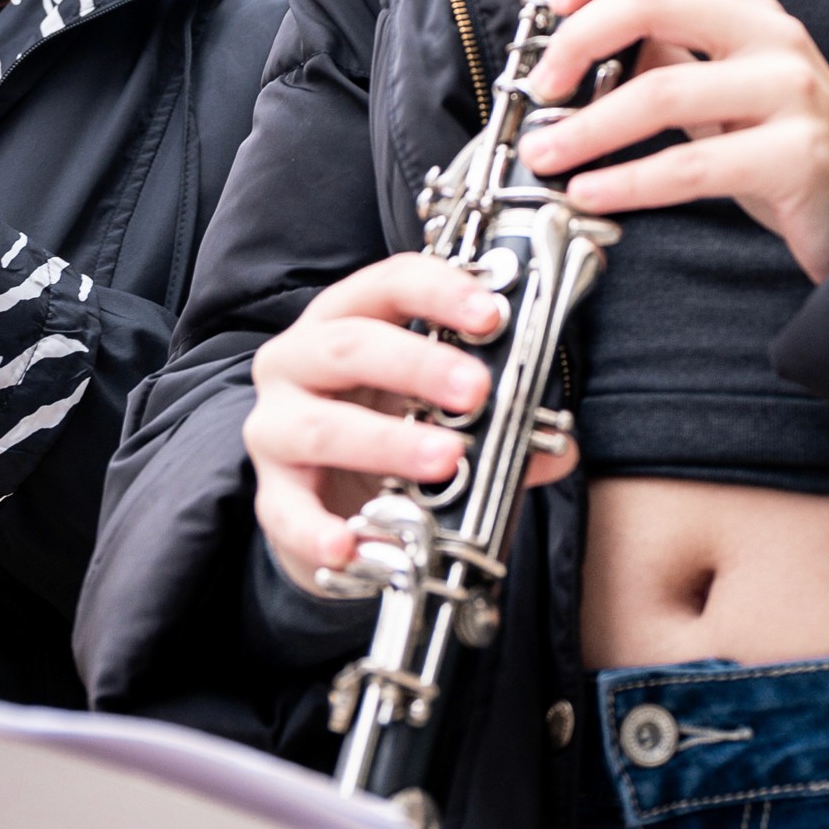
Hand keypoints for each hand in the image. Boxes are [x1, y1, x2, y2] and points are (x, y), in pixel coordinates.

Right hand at [245, 255, 578, 594]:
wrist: (327, 501)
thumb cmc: (386, 428)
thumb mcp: (438, 409)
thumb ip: (498, 423)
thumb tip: (557, 448)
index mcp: (347, 319)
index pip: (388, 283)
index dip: (440, 291)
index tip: (491, 314)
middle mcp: (299, 361)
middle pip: (350, 346)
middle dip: (419, 364)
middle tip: (478, 390)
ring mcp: (275, 427)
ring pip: (318, 425)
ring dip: (387, 442)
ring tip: (445, 461)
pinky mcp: (271, 495)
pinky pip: (288, 512)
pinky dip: (320, 530)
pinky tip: (353, 545)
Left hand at [518, 0, 828, 285]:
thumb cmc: (786, 151)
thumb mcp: (724, 89)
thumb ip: (668, 58)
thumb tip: (585, 44)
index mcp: (748, 8)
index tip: (553, 7)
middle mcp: (771, 37)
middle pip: (653, 2)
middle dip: (576, 43)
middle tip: (541, 88)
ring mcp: (788, 93)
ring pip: (661, 90)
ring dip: (586, 127)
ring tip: (546, 154)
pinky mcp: (794, 158)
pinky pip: (690, 167)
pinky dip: (626, 183)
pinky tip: (591, 194)